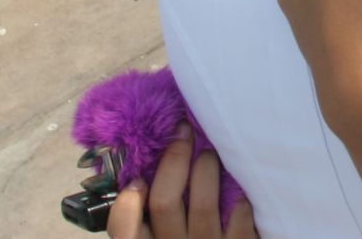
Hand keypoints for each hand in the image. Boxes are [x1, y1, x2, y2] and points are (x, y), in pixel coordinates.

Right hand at [106, 126, 256, 238]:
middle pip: (164, 203)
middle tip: (185, 133)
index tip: (138, 180)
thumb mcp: (167, 227)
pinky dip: (237, 192)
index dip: (126, 205)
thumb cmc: (191, 233)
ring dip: (207, 167)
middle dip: (175, 159)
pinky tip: (236, 182)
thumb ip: (156, 204)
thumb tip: (154, 157)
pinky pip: (237, 214)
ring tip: (209, 153)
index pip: (124, 230)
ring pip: (203, 204)